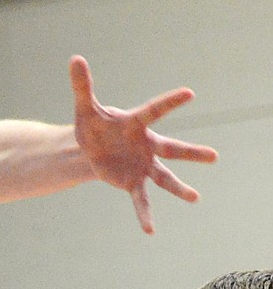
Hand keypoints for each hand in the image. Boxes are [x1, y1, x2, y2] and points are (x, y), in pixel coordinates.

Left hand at [70, 56, 216, 233]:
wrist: (90, 147)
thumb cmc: (94, 124)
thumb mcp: (85, 107)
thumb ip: (83, 85)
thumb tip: (75, 58)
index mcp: (136, 123)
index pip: (155, 110)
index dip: (170, 102)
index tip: (189, 93)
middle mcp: (146, 145)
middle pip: (172, 149)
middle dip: (191, 153)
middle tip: (214, 157)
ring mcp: (142, 165)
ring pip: (164, 178)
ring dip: (178, 188)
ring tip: (194, 197)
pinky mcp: (133, 182)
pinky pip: (141, 200)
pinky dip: (144, 214)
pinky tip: (149, 230)